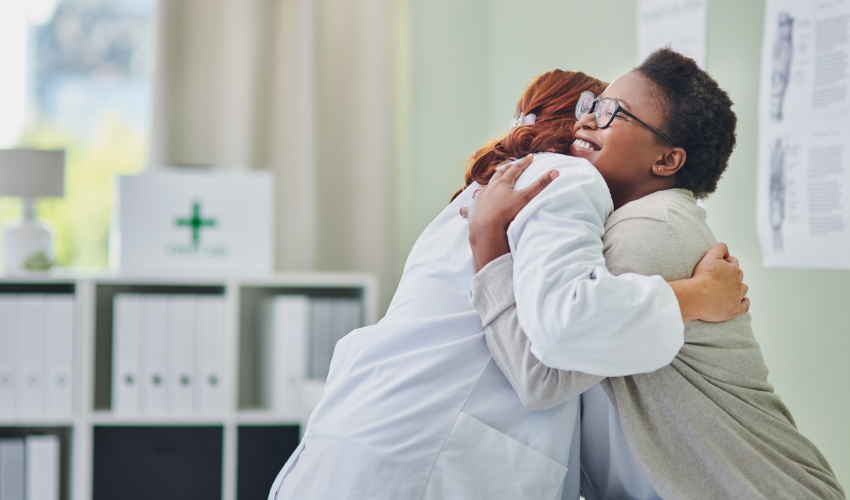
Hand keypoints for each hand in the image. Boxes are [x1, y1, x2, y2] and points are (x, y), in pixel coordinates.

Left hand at [460, 154, 559, 269]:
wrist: (486, 228)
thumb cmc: (507, 213)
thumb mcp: (526, 198)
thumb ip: (540, 185)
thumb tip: (555, 171)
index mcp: (503, 183)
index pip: (515, 169)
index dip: (523, 163)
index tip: (530, 157)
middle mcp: (489, 188)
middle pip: (498, 175)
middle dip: (505, 170)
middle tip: (509, 166)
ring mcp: (479, 199)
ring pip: (483, 188)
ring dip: (487, 186)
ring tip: (489, 184)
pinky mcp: (471, 211)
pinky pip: (468, 208)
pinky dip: (467, 207)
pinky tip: (464, 208)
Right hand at [690, 243, 749, 321]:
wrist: (697, 296)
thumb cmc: (702, 277)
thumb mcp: (711, 256)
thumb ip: (720, 248)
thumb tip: (726, 248)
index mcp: (734, 270)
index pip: (733, 263)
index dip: (725, 264)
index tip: (717, 267)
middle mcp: (739, 283)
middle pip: (739, 277)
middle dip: (732, 276)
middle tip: (719, 279)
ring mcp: (737, 297)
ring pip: (742, 290)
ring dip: (738, 289)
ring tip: (728, 290)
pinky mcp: (735, 310)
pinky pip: (744, 306)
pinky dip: (744, 303)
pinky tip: (741, 301)